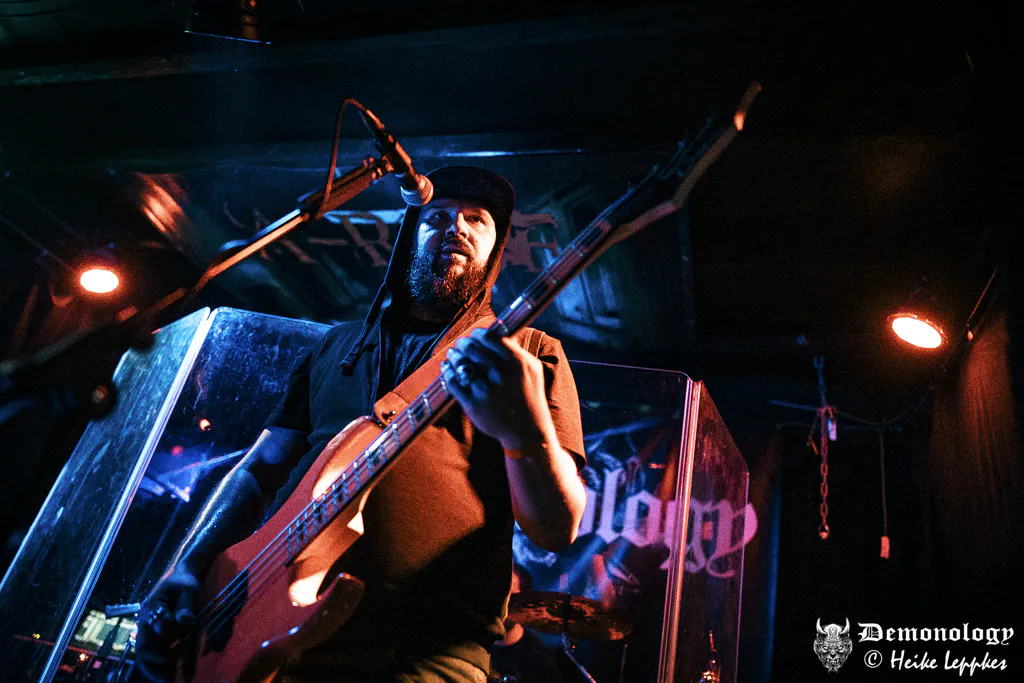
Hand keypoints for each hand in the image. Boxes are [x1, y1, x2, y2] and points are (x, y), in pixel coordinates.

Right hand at [135, 564, 199, 681]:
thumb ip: (185, 606)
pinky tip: (169, 678)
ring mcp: (149, 633)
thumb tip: (185, 621)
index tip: (188, 627)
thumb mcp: (188, 590)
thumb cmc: (182, 583)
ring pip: (145, 656)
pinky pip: (154, 656)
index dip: (174, 631)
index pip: (160, 627)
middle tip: (171, 672)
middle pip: (144, 648)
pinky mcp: (156, 639)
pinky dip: (160, 668)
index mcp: (151, 609)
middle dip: (158, 661)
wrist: (178, 579)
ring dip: (155, 670)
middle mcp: (146, 624)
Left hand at [441, 328, 554, 449]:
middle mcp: (501, 374)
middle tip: (460, 344)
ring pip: (461, 364)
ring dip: (453, 356)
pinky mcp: (473, 404)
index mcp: (516, 362)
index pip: (489, 338)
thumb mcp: (532, 369)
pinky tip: (447, 369)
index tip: (474, 335)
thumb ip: (517, 350)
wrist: (527, 431)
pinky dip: (447, 373)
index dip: (477, 334)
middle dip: (463, 344)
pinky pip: (454, 383)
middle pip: (472, 349)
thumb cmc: (529, 397)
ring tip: (452, 355)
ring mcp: (486, 390)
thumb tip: (499, 333)